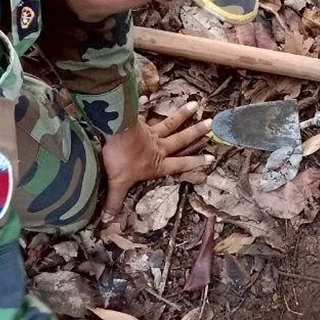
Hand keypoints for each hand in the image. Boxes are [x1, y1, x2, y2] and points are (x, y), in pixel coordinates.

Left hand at [100, 101, 212, 223]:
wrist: (115, 133)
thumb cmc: (121, 159)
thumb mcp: (118, 184)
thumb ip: (115, 201)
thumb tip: (108, 222)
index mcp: (157, 163)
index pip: (180, 165)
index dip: (195, 163)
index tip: (211, 158)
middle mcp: (158, 147)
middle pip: (180, 140)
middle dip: (196, 133)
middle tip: (211, 123)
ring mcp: (150, 132)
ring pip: (169, 123)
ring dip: (182, 115)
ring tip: (195, 104)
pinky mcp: (139, 121)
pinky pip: (144, 111)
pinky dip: (145, 104)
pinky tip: (148, 96)